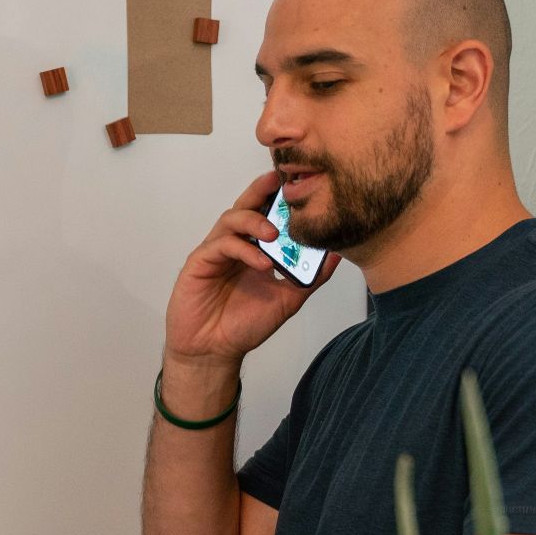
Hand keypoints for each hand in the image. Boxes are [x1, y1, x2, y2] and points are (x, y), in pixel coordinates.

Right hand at [164, 171, 340, 370]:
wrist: (214, 351)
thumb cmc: (244, 325)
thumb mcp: (287, 300)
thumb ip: (309, 278)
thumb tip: (335, 255)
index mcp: (254, 248)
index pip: (266, 214)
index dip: (278, 198)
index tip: (299, 185)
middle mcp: (235, 245)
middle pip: (246, 206)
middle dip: (262, 191)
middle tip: (280, 183)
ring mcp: (216, 251)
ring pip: (231, 219)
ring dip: (255, 222)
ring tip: (275, 234)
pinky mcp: (200, 262)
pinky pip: (221, 245)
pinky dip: (244, 251)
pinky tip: (262, 263)